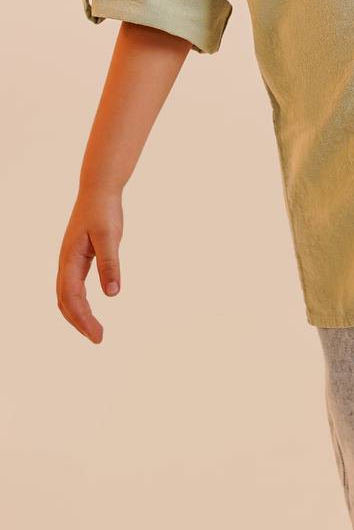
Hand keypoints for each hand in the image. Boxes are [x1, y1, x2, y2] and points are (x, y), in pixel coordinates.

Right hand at [56, 188, 124, 342]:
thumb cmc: (104, 211)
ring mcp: (70, 261)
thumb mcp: (110, 237)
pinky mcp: (78, 259)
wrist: (98, 191)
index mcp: (70, 259)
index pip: (71, 297)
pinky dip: (79, 303)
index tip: (98, 335)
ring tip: (95, 331)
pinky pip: (74, 287)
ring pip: (67, 296)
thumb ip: (110, 264)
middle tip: (98, 339)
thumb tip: (112, 294)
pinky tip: (90, 310)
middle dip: (79, 322)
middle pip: (65, 301)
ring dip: (78, 315)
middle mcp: (65, 263)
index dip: (83, 318)